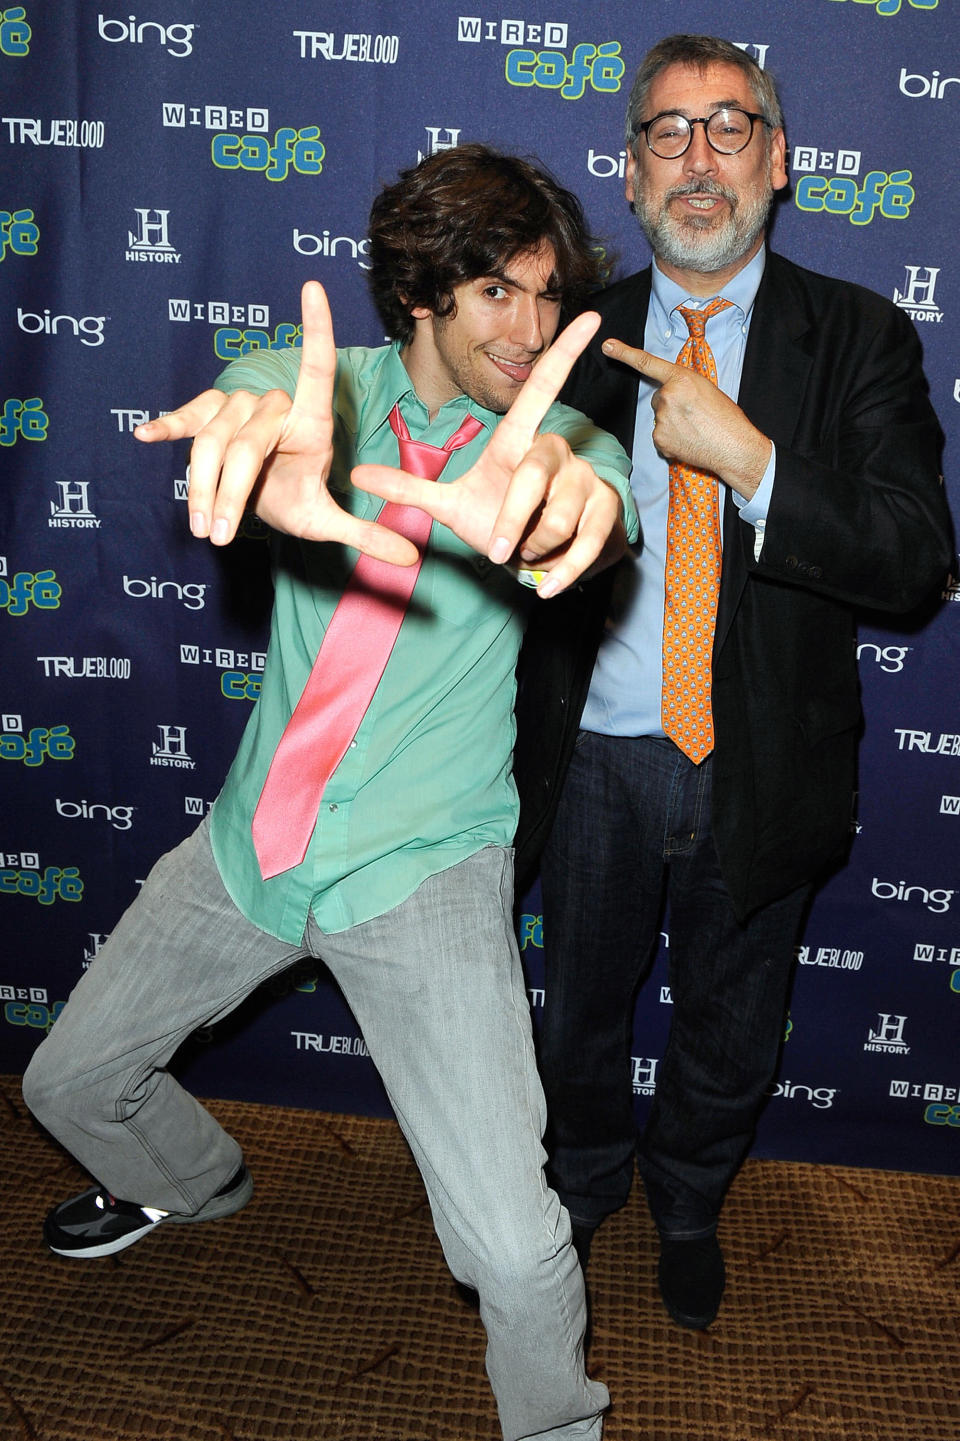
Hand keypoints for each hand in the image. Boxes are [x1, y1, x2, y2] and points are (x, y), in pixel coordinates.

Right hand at [133, 281, 419, 565]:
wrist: (263, 500)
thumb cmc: (298, 499)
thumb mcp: (328, 523)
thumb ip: (365, 535)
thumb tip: (410, 558)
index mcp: (310, 422)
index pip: (317, 368)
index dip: (317, 329)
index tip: (313, 288)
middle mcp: (273, 406)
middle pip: (245, 445)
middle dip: (231, 495)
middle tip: (221, 537)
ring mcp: (237, 408)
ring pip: (212, 443)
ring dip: (203, 490)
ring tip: (204, 531)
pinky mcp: (207, 418)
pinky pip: (187, 420)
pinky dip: (167, 426)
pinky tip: (145, 435)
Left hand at [353, 311, 626, 596]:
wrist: (537, 562)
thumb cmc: (500, 523)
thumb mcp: (452, 507)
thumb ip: (409, 489)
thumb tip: (357, 475)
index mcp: (521, 441)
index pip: (543, 390)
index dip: (565, 353)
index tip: (590, 316)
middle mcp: (559, 451)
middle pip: (536, 474)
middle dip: (512, 519)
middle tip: (499, 551)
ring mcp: (587, 480)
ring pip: (559, 514)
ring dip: (533, 546)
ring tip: (525, 553)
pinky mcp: (607, 512)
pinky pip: (585, 542)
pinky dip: (562, 571)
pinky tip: (548, 586)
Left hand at [600, 337, 770, 499]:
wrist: (734, 446)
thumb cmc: (726, 417)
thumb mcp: (707, 389)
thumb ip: (684, 386)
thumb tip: (670, 392)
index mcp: (681, 379)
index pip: (647, 363)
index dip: (625, 353)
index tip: (608, 346)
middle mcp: (667, 396)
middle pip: (658, 398)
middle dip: (671, 405)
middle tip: (694, 415)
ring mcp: (661, 419)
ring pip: (659, 417)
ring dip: (672, 422)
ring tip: (694, 428)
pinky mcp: (659, 439)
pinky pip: (660, 436)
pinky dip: (671, 439)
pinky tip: (688, 440)